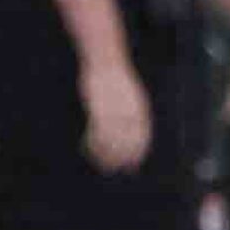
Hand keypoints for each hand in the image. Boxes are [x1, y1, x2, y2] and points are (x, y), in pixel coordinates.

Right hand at [80, 58, 151, 172]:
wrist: (106, 60)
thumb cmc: (117, 79)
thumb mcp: (131, 97)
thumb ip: (134, 114)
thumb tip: (134, 130)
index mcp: (140, 110)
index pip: (141, 137)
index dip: (137, 152)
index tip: (133, 165)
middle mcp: (129, 112)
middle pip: (127, 140)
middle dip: (122, 157)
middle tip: (116, 169)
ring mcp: (113, 110)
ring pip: (110, 138)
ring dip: (106, 153)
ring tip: (102, 164)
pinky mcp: (98, 107)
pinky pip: (95, 129)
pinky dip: (92, 141)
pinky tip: (88, 148)